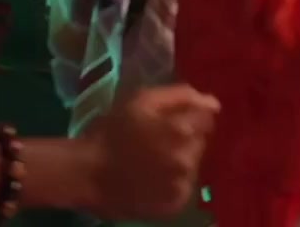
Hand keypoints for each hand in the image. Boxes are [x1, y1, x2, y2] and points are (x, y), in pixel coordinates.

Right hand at [81, 85, 219, 220]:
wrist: (85, 173)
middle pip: (200, 141)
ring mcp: (181, 184)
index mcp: (183, 130)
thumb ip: (182, 96)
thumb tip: (214, 103)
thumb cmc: (111, 132)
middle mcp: (188, 158)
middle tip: (156, 142)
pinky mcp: (174, 204)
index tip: (168, 122)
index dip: (188, 117)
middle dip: (185, 139)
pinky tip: (152, 179)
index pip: (207, 118)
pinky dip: (173, 183)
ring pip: (193, 165)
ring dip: (179, 161)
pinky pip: (184, 187)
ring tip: (152, 162)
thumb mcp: (142, 100)